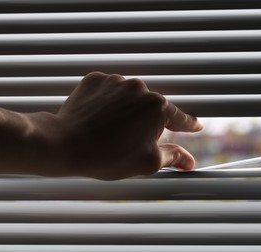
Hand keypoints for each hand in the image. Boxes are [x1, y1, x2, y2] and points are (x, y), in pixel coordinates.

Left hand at [45, 72, 202, 179]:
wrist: (65, 145)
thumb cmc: (108, 156)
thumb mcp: (147, 162)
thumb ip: (172, 157)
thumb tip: (189, 161)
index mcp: (157, 107)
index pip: (179, 118)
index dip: (188, 125)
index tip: (195, 125)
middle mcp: (139, 87)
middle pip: (151, 108)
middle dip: (147, 123)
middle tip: (133, 141)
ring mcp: (115, 81)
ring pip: (129, 98)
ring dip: (126, 112)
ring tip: (112, 131)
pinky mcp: (95, 80)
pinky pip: (109, 91)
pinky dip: (108, 103)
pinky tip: (99, 119)